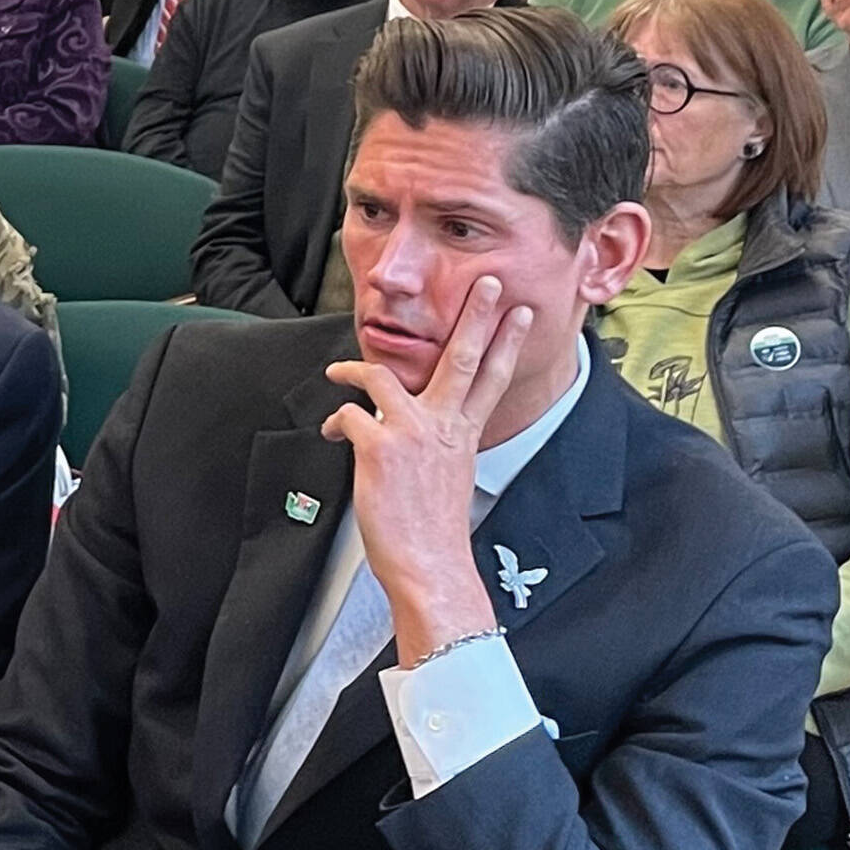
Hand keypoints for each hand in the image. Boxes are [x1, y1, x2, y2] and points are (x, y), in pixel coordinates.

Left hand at [322, 277, 532, 665]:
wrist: (428, 565)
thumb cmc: (434, 534)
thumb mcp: (450, 481)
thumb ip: (442, 449)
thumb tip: (422, 439)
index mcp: (465, 436)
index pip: (493, 379)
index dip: (507, 343)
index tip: (519, 313)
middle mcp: (444, 427)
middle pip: (464, 358)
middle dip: (477, 316)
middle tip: (488, 283)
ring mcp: (412, 434)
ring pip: (385, 375)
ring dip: (356, 368)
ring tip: (340, 370)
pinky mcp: (379, 448)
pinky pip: (350, 415)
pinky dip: (335, 419)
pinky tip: (331, 433)